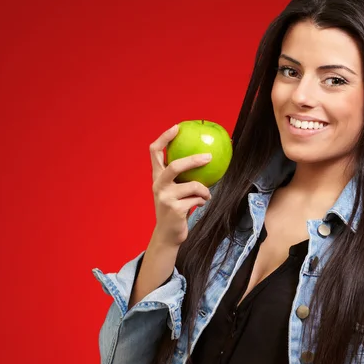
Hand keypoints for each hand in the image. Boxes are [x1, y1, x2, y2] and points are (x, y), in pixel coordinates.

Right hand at [150, 123, 212, 246]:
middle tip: (209, 156)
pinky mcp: (175, 209)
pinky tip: (201, 203)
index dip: (164, 138)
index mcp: (157, 177)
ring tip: (206, 195)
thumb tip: (204, 157)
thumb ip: (181, 177)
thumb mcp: (173, 190)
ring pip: (193, 185)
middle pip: (175, 166)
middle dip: (193, 160)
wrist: (167, 235)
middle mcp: (158, 185)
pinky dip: (202, 200)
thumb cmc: (174, 209)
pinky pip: (197, 199)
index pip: (154, 152)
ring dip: (204, 190)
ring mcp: (165, 197)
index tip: (176, 128)